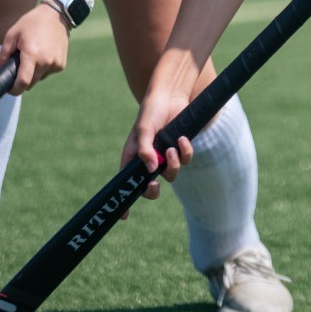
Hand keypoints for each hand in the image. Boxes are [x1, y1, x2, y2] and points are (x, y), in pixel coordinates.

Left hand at [0, 4, 70, 95]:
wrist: (56, 15)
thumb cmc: (31, 23)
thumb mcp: (13, 34)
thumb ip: (4, 54)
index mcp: (32, 54)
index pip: (23, 82)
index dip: (14, 89)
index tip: (9, 89)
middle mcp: (45, 62)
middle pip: (30, 83)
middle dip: (22, 79)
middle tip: (19, 65)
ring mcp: (55, 64)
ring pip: (39, 78)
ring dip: (34, 72)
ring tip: (34, 54)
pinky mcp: (61, 65)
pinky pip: (47, 73)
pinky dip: (43, 68)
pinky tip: (44, 53)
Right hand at [120, 87, 194, 210]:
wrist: (171, 94)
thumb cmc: (151, 111)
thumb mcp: (143, 129)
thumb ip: (145, 150)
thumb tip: (151, 172)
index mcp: (134, 157)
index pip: (127, 183)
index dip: (125, 200)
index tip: (124, 217)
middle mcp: (149, 160)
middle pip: (149, 187)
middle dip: (152, 190)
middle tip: (154, 185)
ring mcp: (165, 156)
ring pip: (171, 175)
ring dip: (172, 165)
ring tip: (171, 149)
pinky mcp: (181, 149)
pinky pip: (185, 160)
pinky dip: (185, 152)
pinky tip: (182, 140)